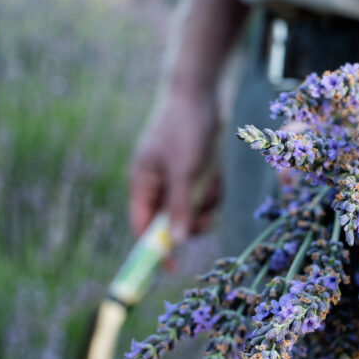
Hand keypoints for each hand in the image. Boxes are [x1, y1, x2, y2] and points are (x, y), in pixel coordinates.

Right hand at [129, 89, 221, 241]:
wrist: (202, 90)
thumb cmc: (186, 127)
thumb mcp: (185, 171)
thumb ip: (181, 206)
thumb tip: (178, 242)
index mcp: (143, 182)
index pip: (142, 226)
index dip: (153, 249)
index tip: (169, 268)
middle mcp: (157, 183)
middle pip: (170, 222)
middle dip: (191, 221)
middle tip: (207, 218)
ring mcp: (176, 177)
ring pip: (193, 209)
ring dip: (206, 203)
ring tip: (213, 180)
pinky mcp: (195, 171)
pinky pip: (205, 194)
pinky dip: (214, 189)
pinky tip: (217, 171)